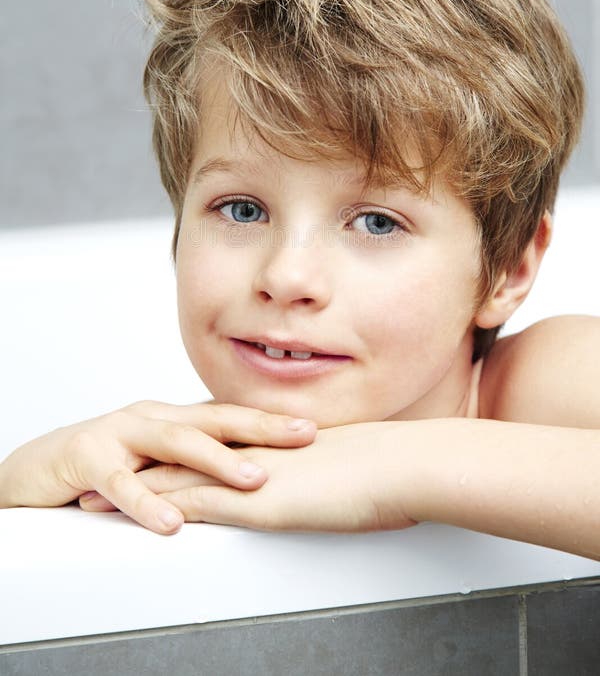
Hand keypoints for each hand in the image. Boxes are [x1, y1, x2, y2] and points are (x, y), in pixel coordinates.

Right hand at [0, 401, 315, 533]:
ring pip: (175, 443)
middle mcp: (152, 417)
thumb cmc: (104, 462)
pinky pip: (121, 483)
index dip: (270, 421)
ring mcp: (120, 433)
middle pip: (213, 418)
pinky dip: (148, 502)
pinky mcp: (88, 458)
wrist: (38, 466)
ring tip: (255, 479)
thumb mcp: (155, 459)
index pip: (228, 416)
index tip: (314, 427)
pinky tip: (172, 521)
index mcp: (172, 416)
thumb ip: (193, 461)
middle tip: (304, 434)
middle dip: (261, 427)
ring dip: (217, 461)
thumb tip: (248, 471)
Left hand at [84, 422, 419, 532]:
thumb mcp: (350, 469)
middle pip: (179, 456)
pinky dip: (153, 511)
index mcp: (271, 446)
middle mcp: (252, 454)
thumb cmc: (390, 469)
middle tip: (103, 468)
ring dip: (129, 491)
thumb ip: (326, 472)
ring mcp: (250, 476)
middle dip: (137, 465)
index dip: (174, 451)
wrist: (403, 465)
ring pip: (173, 480)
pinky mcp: (254, 502)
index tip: (147, 456)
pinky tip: (129, 520)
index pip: (210, 446)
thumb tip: (328, 482)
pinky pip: (192, 505)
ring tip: (93, 497)